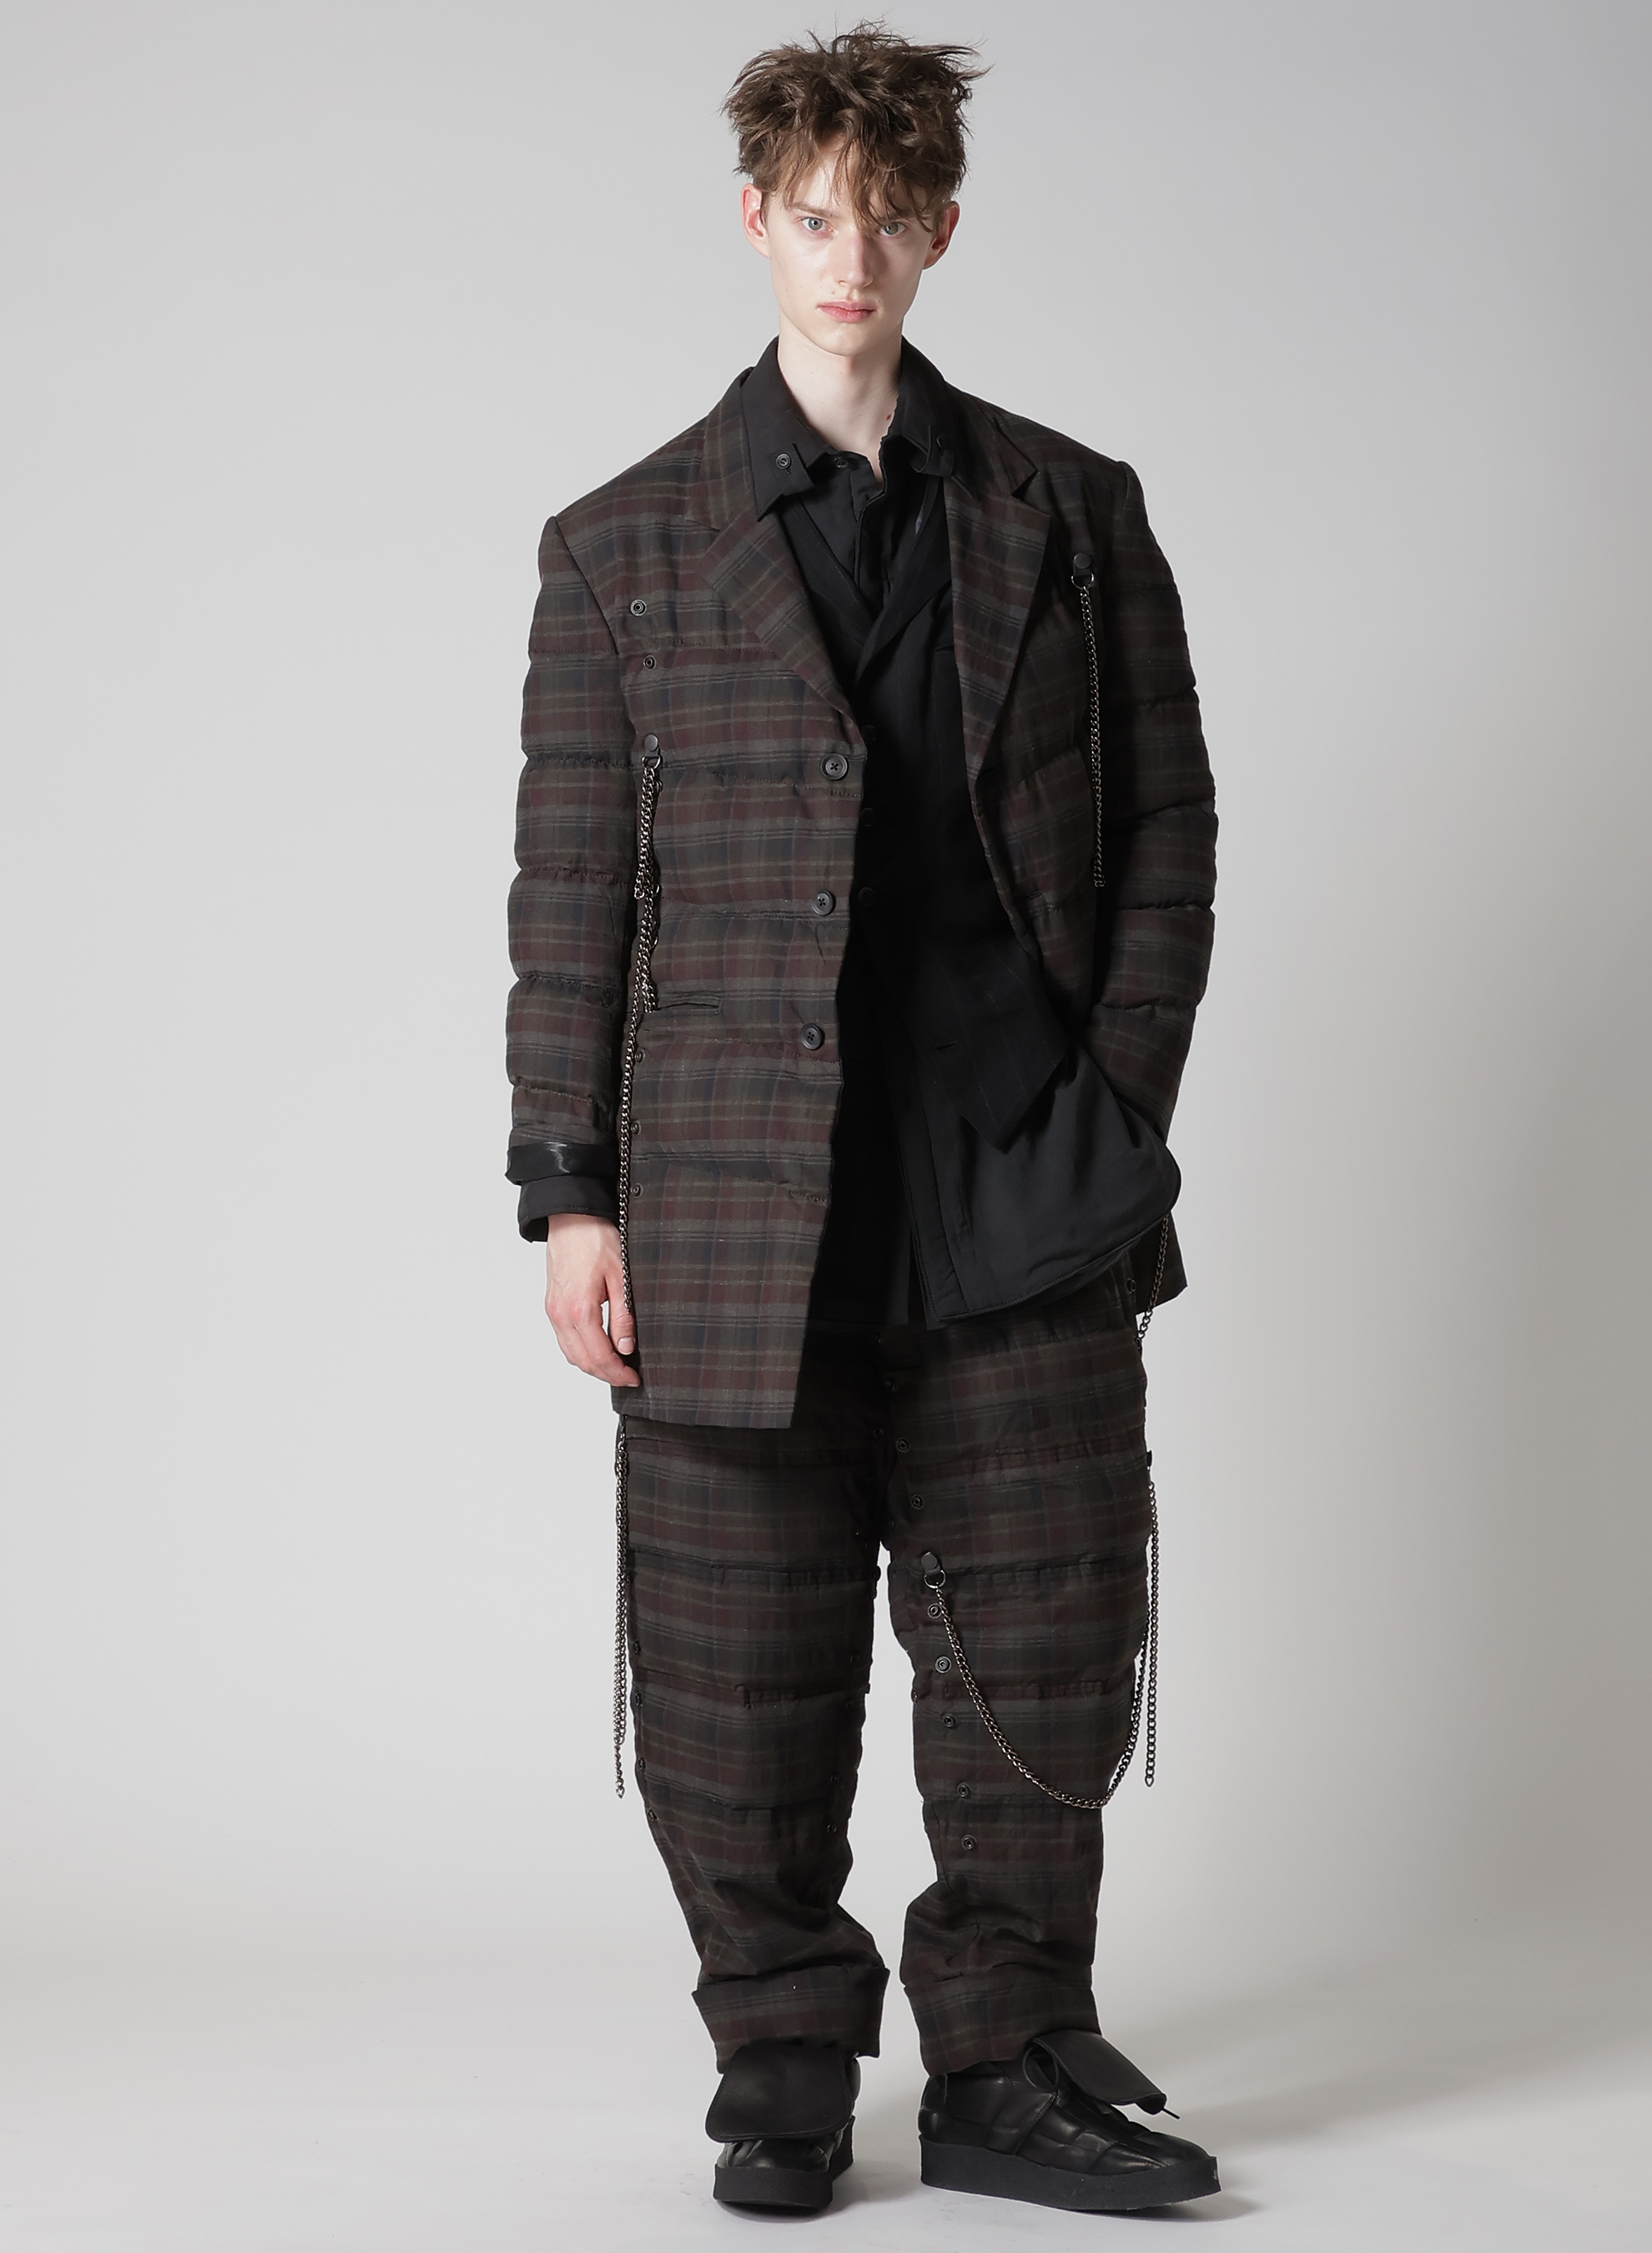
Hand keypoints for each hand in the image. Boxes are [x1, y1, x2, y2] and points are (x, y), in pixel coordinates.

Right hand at [543, 1213, 638, 1386]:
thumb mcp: (621, 1276)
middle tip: (627, 1376)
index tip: (633, 1378)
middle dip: (605, 1374)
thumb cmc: (596, 1239)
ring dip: (591, 1365)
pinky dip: (579, 1351)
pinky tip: (596, 1347)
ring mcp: (552, 1311)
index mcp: (579, 1309)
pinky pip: (564, 1340)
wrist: (571, 1218)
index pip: (599, 1356)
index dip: (618, 1373)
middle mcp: (560, 1315)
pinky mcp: (551, 1305)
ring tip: (614, 1365)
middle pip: (582, 1361)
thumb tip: (626, 1346)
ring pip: (570, 1354)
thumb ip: (623, 1315)